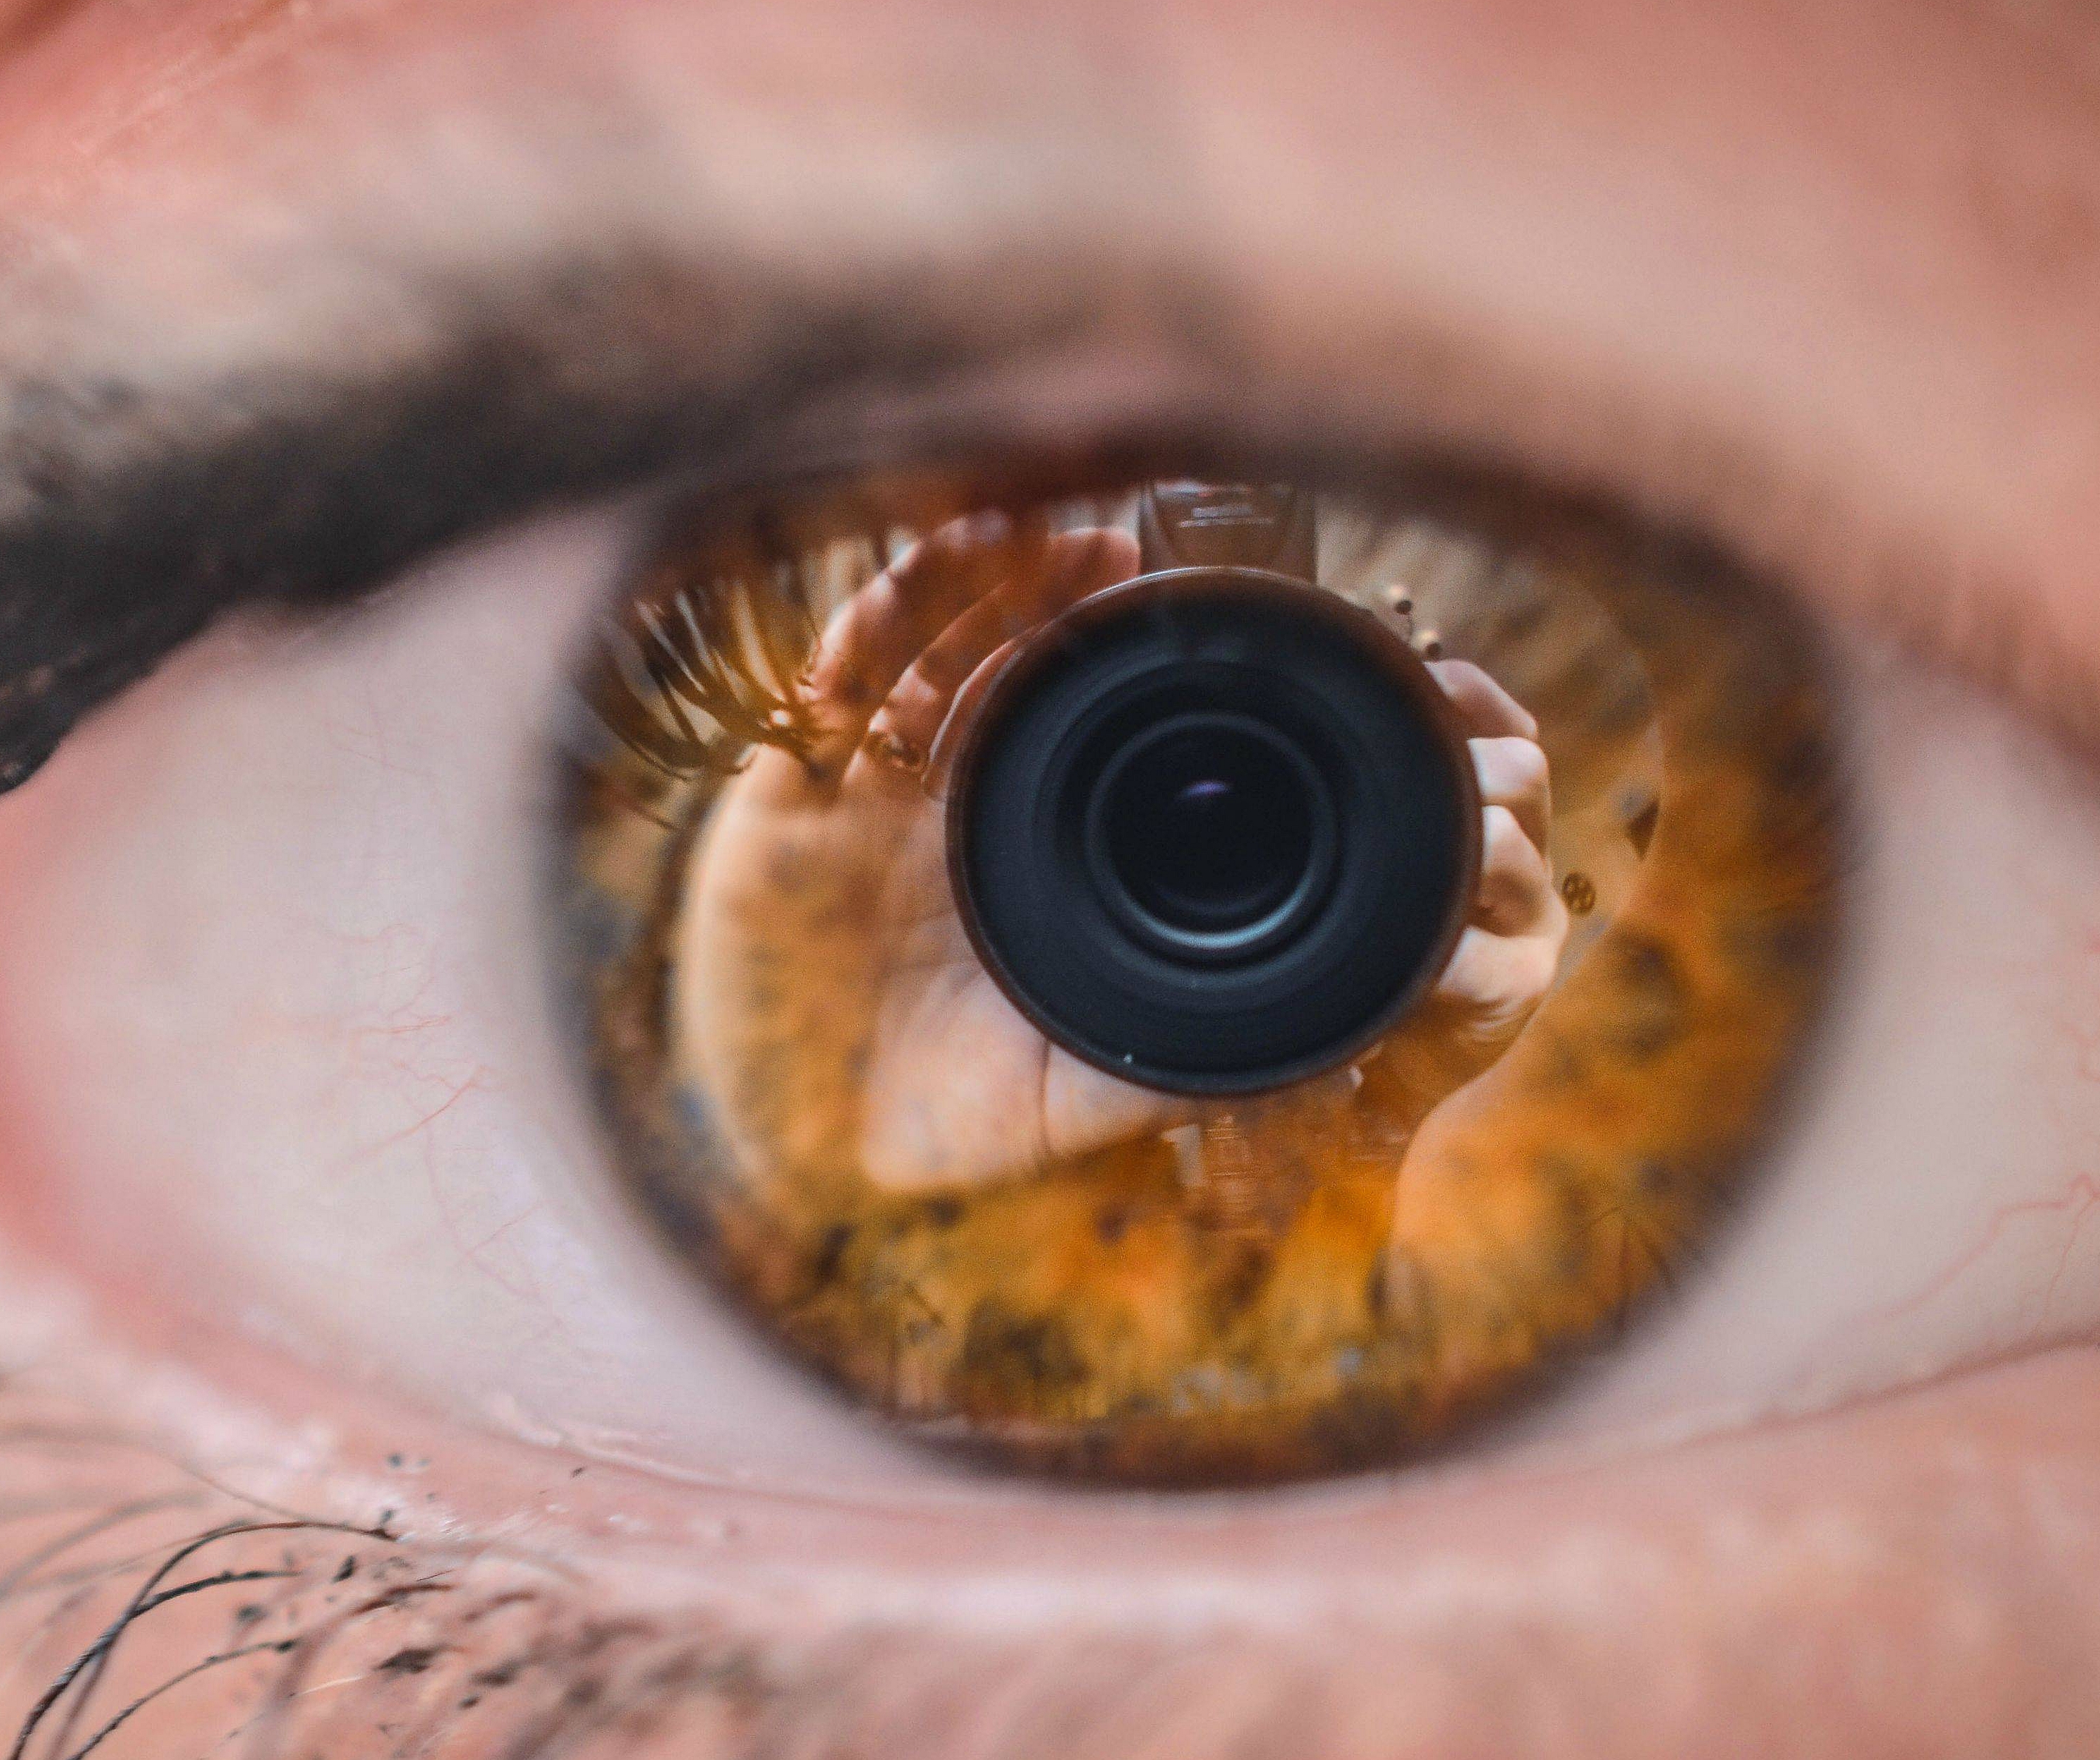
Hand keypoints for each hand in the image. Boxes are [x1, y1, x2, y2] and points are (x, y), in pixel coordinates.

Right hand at [671, 518, 1568, 1193]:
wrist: (817, 1179)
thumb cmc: (941, 1137)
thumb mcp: (1085, 1095)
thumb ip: (1187, 1056)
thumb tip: (1321, 1034)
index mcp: (1002, 860)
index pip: (1054, 729)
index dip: (1097, 664)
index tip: (1163, 610)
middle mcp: (929, 815)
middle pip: (984, 670)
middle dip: (1042, 601)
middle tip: (1112, 549)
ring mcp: (853, 804)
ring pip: (907, 658)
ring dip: (967, 586)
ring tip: (1033, 533)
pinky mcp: (778, 810)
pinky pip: (822, 693)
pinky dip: (870, 622)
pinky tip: (922, 574)